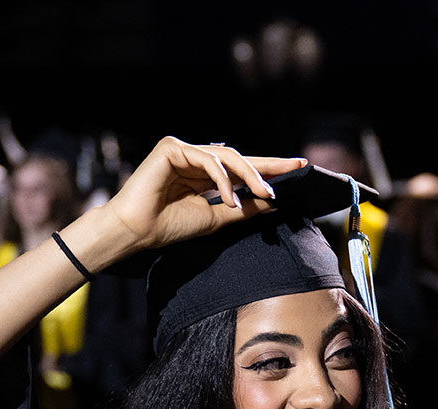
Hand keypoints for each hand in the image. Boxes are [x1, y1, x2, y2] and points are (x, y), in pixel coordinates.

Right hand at [102, 139, 306, 254]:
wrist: (137, 232)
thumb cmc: (169, 226)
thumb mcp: (216, 218)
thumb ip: (242, 209)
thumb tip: (272, 202)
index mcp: (203, 175)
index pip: (241, 169)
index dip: (269, 168)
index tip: (299, 168)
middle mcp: (194, 159)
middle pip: (239, 158)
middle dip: (268, 166)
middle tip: (295, 172)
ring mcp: (182, 151)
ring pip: (227, 157)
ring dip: (250, 176)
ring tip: (265, 194)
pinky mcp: (171, 148)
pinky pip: (207, 160)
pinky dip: (223, 178)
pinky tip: (231, 197)